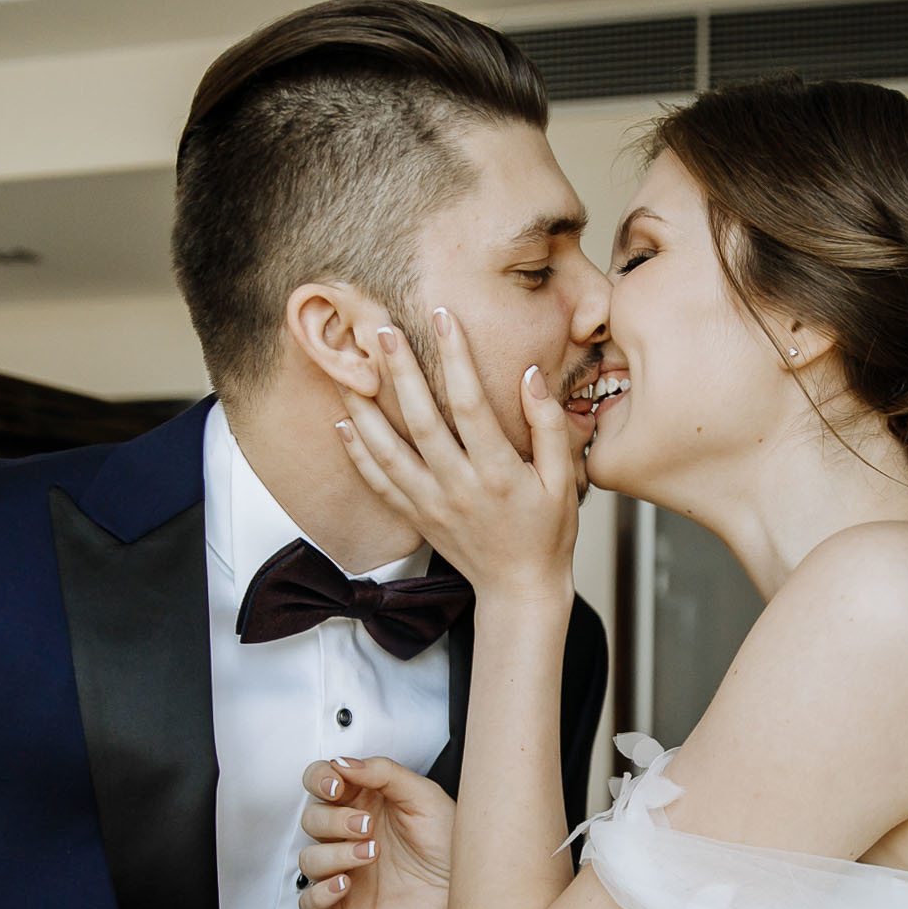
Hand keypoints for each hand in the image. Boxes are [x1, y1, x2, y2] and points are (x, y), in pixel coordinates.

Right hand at [296, 756, 454, 908]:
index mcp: (363, 802)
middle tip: (367, 825)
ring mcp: (345, 870)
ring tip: (370, 853)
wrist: (467, 888)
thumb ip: (383, 772)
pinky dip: (319, 894)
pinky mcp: (345, 906)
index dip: (319, 779)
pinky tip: (345, 884)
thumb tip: (345, 763)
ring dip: (333, 855)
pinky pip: (310, 903)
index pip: (320, 782)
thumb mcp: (425, 796)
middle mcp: (348, 835)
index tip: (336, 786)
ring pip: (309, 859)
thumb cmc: (450, 843)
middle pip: (311, 819)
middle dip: (333, 820)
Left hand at [337, 308, 579, 605]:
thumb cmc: (547, 532)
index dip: (456, 358)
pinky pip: (379, 484)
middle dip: (400, 372)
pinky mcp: (416, 517)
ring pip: (387, 451)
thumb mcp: (564, 480)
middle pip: (421, 421)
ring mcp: (432, 504)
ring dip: (364, 409)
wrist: (519, 590)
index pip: (471, 405)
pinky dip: (357, 454)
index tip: (443, 318)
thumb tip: (530, 375)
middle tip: (381, 331)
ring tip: (347, 370)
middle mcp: (459, 488)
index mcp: (499, 474)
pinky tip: (343, 423)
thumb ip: (549, 426)